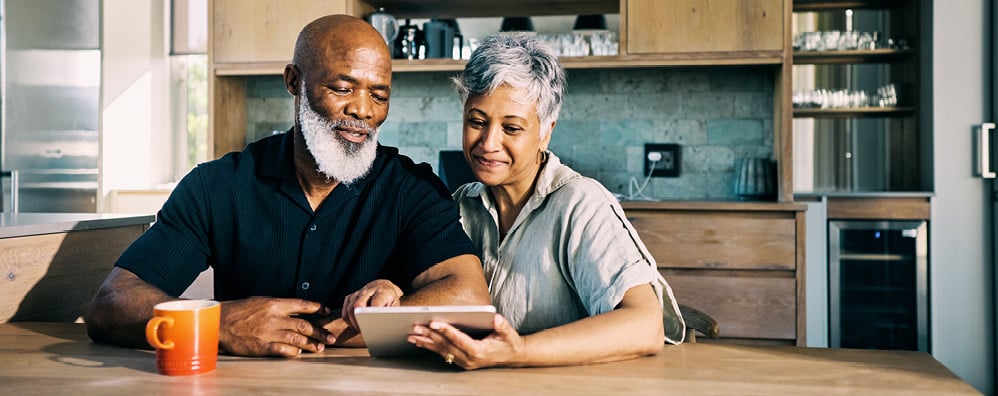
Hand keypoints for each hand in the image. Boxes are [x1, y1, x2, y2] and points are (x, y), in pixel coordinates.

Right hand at [219, 297, 335, 356]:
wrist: (218, 323)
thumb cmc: (239, 311)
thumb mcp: (260, 301)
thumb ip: (278, 304)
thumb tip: (296, 307)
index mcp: (275, 304)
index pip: (302, 305)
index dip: (318, 308)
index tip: (327, 311)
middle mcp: (274, 318)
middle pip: (304, 324)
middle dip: (320, 332)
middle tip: (330, 338)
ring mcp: (269, 332)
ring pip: (297, 338)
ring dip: (311, 344)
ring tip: (319, 348)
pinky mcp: (262, 346)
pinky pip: (283, 350)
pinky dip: (294, 352)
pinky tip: (299, 353)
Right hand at [341, 279, 402, 331]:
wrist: (382, 286)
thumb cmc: (390, 299)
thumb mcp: (396, 304)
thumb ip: (393, 313)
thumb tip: (388, 324)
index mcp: (382, 292)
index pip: (377, 300)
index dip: (374, 310)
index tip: (373, 320)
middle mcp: (368, 290)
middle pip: (359, 303)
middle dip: (359, 317)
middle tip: (364, 329)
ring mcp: (358, 293)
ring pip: (350, 307)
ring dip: (353, 321)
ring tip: (360, 330)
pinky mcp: (351, 296)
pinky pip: (345, 309)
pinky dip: (348, 319)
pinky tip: (354, 325)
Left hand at [407, 314, 524, 369]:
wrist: (512, 356)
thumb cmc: (509, 341)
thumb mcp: (508, 332)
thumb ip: (501, 326)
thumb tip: (495, 319)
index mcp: (478, 351)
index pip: (458, 339)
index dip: (445, 330)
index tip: (433, 322)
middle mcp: (469, 358)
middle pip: (445, 345)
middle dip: (429, 335)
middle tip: (415, 326)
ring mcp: (464, 362)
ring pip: (441, 351)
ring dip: (425, 343)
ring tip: (411, 335)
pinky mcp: (460, 361)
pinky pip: (443, 353)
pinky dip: (431, 347)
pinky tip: (420, 342)